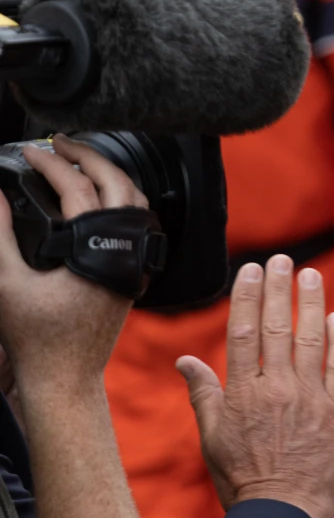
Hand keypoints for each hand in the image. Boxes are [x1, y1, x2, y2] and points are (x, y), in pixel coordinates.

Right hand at [0, 135, 144, 399]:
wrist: (65, 376)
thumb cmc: (36, 337)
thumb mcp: (7, 283)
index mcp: (97, 247)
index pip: (78, 187)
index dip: (50, 162)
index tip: (28, 150)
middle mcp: (125, 248)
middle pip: (117, 182)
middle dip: (88, 155)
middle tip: (59, 141)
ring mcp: (135, 258)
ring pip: (134, 199)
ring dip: (108, 173)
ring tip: (76, 158)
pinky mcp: (135, 268)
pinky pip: (136, 219)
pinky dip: (118, 197)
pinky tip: (95, 194)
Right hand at [176, 255, 333, 517]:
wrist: (283, 513)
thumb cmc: (243, 478)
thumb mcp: (212, 439)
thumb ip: (203, 394)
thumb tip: (185, 360)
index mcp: (243, 393)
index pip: (244, 331)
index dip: (247, 296)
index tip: (250, 269)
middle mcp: (278, 389)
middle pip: (278, 326)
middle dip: (279, 288)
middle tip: (281, 259)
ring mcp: (312, 398)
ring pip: (312, 338)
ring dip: (312, 302)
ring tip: (310, 275)